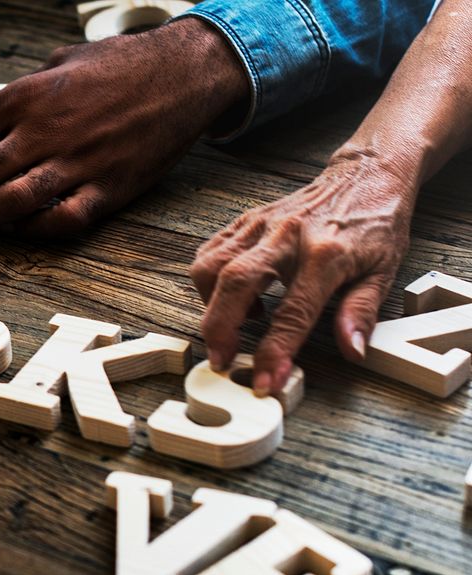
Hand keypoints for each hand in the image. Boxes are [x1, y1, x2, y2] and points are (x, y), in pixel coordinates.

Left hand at [0, 18, 247, 236]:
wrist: (182, 76)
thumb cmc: (123, 65)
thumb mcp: (61, 63)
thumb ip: (24, 93)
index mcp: (29, 96)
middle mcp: (45, 132)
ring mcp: (76, 165)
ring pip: (10, 203)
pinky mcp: (106, 190)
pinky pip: (60, 222)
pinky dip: (31, 231)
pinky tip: (13, 231)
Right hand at [190, 147, 417, 394]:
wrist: (367, 174)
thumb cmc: (376, 225)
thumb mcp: (384, 272)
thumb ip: (361, 313)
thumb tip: (351, 351)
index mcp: (327, 255)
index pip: (293, 312)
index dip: (276, 351)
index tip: (265, 381)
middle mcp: (287, 236)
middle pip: (235, 284)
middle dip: (220, 329)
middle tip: (222, 360)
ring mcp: (261, 224)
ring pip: (212, 266)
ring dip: (211, 304)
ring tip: (234, 324)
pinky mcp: (246, 219)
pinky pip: (210, 251)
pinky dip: (209, 281)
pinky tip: (234, 296)